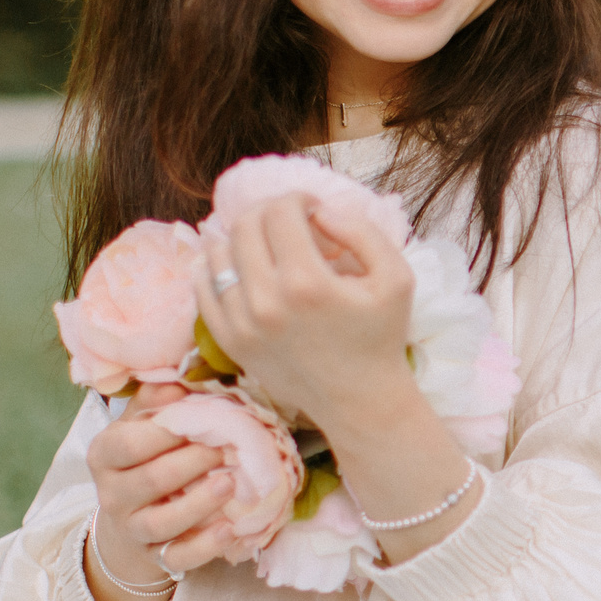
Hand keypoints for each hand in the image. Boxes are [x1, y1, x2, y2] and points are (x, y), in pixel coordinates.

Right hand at [85, 383, 233, 600]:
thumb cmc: (143, 459)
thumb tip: (179, 379)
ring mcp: (132, 530)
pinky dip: (205, 547)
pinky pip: (178, 558)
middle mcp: (112, 495)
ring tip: (231, 483)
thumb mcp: (139, 427)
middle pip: (149, 481)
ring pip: (161, 523)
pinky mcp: (155, 557)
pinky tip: (231, 530)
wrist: (129, 520)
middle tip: (227, 447)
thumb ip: (155, 402)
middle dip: (190, 463)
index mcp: (104, 456)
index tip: (202, 420)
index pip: (127, 444)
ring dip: (198, 504)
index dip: (165, 433)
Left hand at [195, 194, 414, 436]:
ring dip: (241, 236)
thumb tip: (320, 211)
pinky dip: (213, 266)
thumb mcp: (398, 278)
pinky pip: (203, 287)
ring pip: (219, 252)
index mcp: (308, 282)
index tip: (312, 208)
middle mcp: (268, 301)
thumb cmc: (380, 337)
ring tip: (265, 245)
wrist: (360, 401)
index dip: (297, 198)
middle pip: (246, 225)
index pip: (281, 211)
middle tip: (288, 221)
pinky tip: (236, 264)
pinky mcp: (230, 341)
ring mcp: (242, 323)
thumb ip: (363, 232)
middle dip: (268, 210)